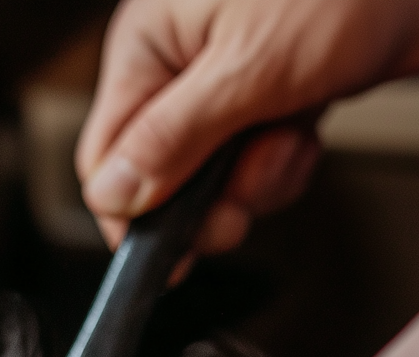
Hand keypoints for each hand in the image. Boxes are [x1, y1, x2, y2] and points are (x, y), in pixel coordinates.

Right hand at [76, 0, 418, 251]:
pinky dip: (286, 162)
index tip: (172, 250)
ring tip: (292, 140)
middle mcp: (185, 61)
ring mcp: (236, 76)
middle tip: (241, 206)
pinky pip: (262, 159)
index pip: (108, 156)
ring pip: (216, 176)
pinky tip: (310, 130)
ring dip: (258, 181)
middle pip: (161, 174)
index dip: (134, 213)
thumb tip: (112, 197)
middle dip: (206, 202)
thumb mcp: (249, 68)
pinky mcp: (284, 88)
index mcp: (151, 43)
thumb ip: (173, 140)